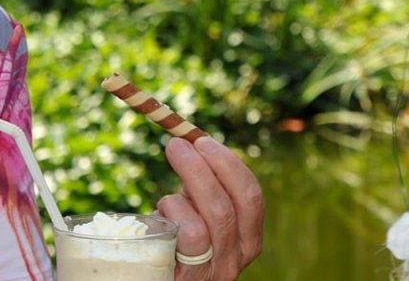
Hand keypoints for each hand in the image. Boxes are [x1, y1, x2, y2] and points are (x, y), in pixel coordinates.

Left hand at [155, 136, 263, 279]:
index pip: (251, 197)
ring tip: (165, 200)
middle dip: (197, 170)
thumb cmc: (179, 240)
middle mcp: (236, 259)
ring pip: (198, 230)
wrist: (158, 274)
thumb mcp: (200, 211)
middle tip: (175, 146)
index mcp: (248, 238)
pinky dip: (164, 224)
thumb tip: (188, 141)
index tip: (202, 142)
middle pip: (224, 209)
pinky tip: (156, 222)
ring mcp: (210, 273)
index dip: (227, 165)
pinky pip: (174, 247)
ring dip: (175, 205)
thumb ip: (201, 186)